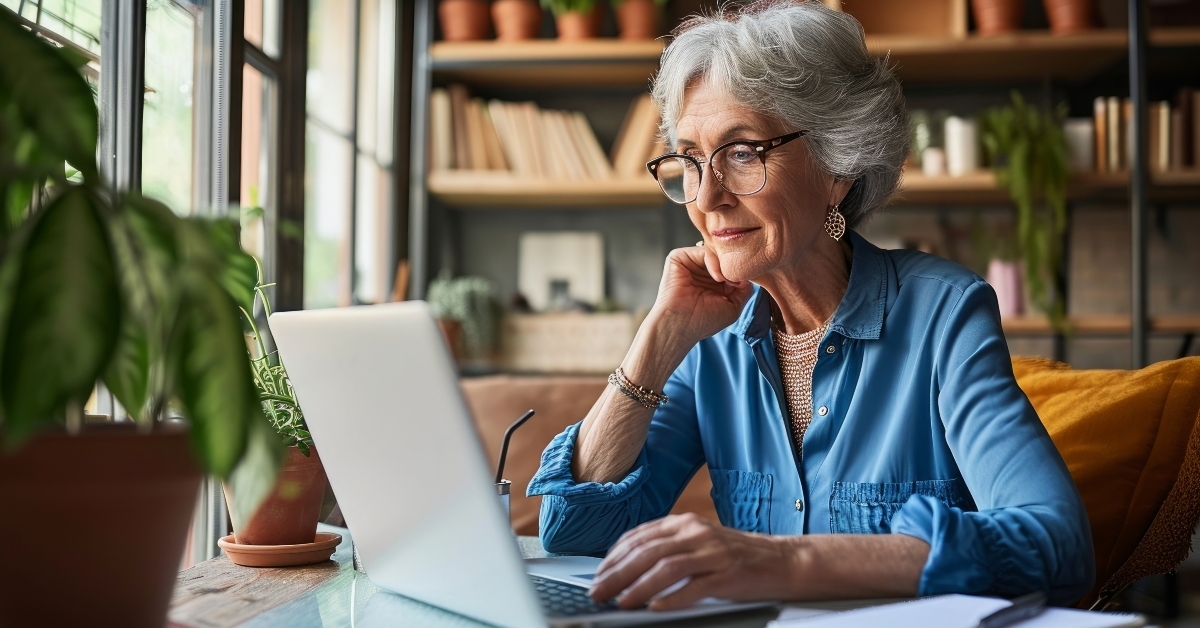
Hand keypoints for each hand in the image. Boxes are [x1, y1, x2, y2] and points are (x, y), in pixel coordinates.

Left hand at [588, 514, 793, 610]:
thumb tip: (627, 568)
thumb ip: (667, 549)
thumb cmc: (735, 556)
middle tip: (598, 592)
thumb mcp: (697, 544)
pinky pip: (696, 586)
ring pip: (667, 567)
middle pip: (647, 551)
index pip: (639, 538)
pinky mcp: (729, 573)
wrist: (782, 560)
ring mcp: (713, 552)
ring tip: (622, 602)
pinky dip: (673, 597)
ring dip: (639, 586)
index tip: (598, 575)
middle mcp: (696, 533)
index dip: (614, 558)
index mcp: (684, 523)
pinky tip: (657, 607)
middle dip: (617, 573)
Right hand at [648, 245, 754, 348]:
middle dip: (734, 267)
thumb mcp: (733, 307)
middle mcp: (701, 271)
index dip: (742, 271)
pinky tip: (717, 277)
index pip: (731, 265)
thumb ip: (745, 289)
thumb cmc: (703, 321)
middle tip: (738, 281)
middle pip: (723, 257)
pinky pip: (704, 250)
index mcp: (713, 282)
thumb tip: (749, 274)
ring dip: (725, 265)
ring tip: (726, 282)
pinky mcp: (679, 258)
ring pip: (715, 252)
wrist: (681, 325)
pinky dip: (714, 262)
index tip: (747, 282)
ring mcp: (691, 263)